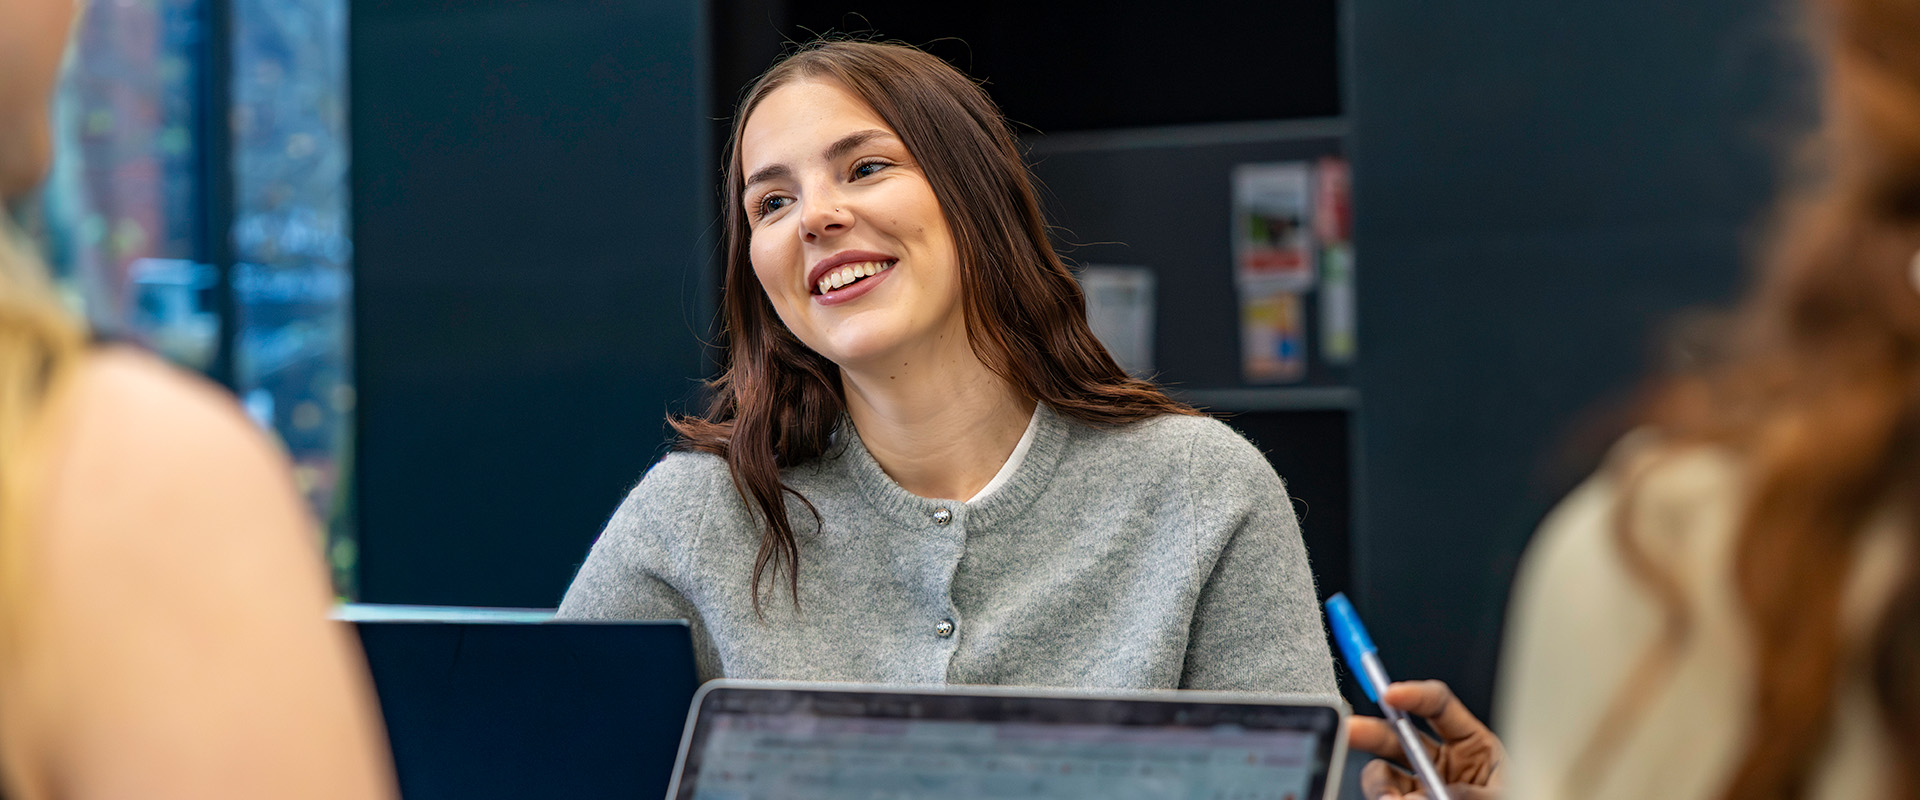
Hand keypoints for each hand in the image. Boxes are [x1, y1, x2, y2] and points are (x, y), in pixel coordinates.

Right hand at [1347, 680, 1504, 799]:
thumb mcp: (1505, 795)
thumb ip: (1469, 793)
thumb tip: (1427, 794)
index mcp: (1475, 747)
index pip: (1438, 707)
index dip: (1413, 696)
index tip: (1390, 695)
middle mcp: (1444, 765)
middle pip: (1399, 735)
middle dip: (1372, 730)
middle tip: (1353, 731)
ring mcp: (1423, 789)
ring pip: (1384, 774)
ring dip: (1379, 784)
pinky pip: (1386, 799)